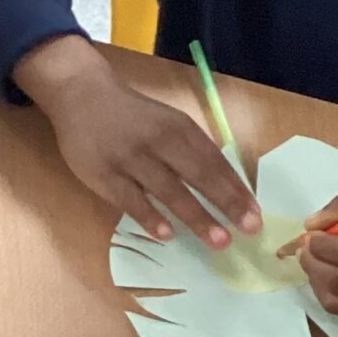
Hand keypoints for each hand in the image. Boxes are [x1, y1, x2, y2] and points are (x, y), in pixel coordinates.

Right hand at [12, 34, 260, 247]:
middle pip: (199, 175)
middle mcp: (159, 141)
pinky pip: (131, 200)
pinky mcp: (104, 174)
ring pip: (168, 191)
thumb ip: (192, 151)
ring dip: (196, 217)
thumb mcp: (168, 122)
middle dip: (226, 204)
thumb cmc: (133, 116)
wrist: (82, 96)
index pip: (215, 161)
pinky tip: (167, 235)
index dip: (236, 188)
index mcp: (179, 127)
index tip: (255, 214)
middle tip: (249, 230)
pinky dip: (149, 217)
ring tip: (219, 241)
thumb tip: (225, 189)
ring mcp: (130, 158)